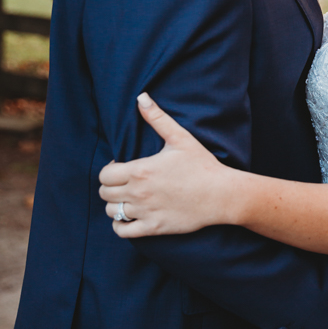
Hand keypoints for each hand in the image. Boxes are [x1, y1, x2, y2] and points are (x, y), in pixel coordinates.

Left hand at [99, 94, 235, 236]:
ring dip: (115, 205)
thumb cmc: (202, 165)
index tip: (122, 166)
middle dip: (110, 186)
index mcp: (140, 170)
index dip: (109, 169)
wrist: (222, 194)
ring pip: (111, 212)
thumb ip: (157, 118)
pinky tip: (129, 216)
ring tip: (128, 198)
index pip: (104, 175)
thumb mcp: (180, 138)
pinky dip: (120, 224)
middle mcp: (138, 193)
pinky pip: (123, 231)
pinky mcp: (154, 228)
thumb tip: (141, 97)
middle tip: (124, 182)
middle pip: (104, 193)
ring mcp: (145, 212)